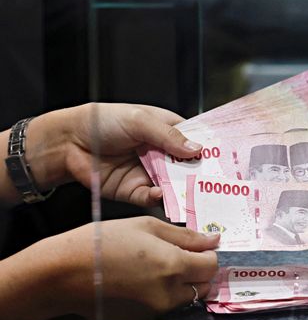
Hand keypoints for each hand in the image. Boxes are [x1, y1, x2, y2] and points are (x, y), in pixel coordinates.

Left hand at [27, 103, 202, 206]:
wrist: (68, 141)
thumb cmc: (104, 121)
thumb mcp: (140, 121)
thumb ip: (169, 136)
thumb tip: (198, 150)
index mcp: (167, 131)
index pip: (195, 142)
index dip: (210, 151)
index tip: (227, 161)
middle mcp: (162, 154)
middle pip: (188, 168)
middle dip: (201, 176)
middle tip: (217, 185)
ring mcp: (149, 173)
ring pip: (174, 186)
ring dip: (183, 191)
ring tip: (194, 195)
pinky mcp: (134, 191)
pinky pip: (152, 198)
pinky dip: (159, 198)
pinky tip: (161, 195)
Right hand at [42, 216, 218, 319]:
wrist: (63, 273)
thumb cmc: (104, 242)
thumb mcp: (147, 226)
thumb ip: (186, 236)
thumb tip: (214, 240)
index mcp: (173, 266)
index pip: (211, 266)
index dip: (207, 255)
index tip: (197, 248)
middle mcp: (167, 294)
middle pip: (202, 286)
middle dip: (196, 272)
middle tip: (177, 258)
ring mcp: (153, 311)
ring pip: (183, 300)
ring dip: (179, 285)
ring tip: (154, 269)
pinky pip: (160, 309)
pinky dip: (158, 298)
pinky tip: (138, 283)